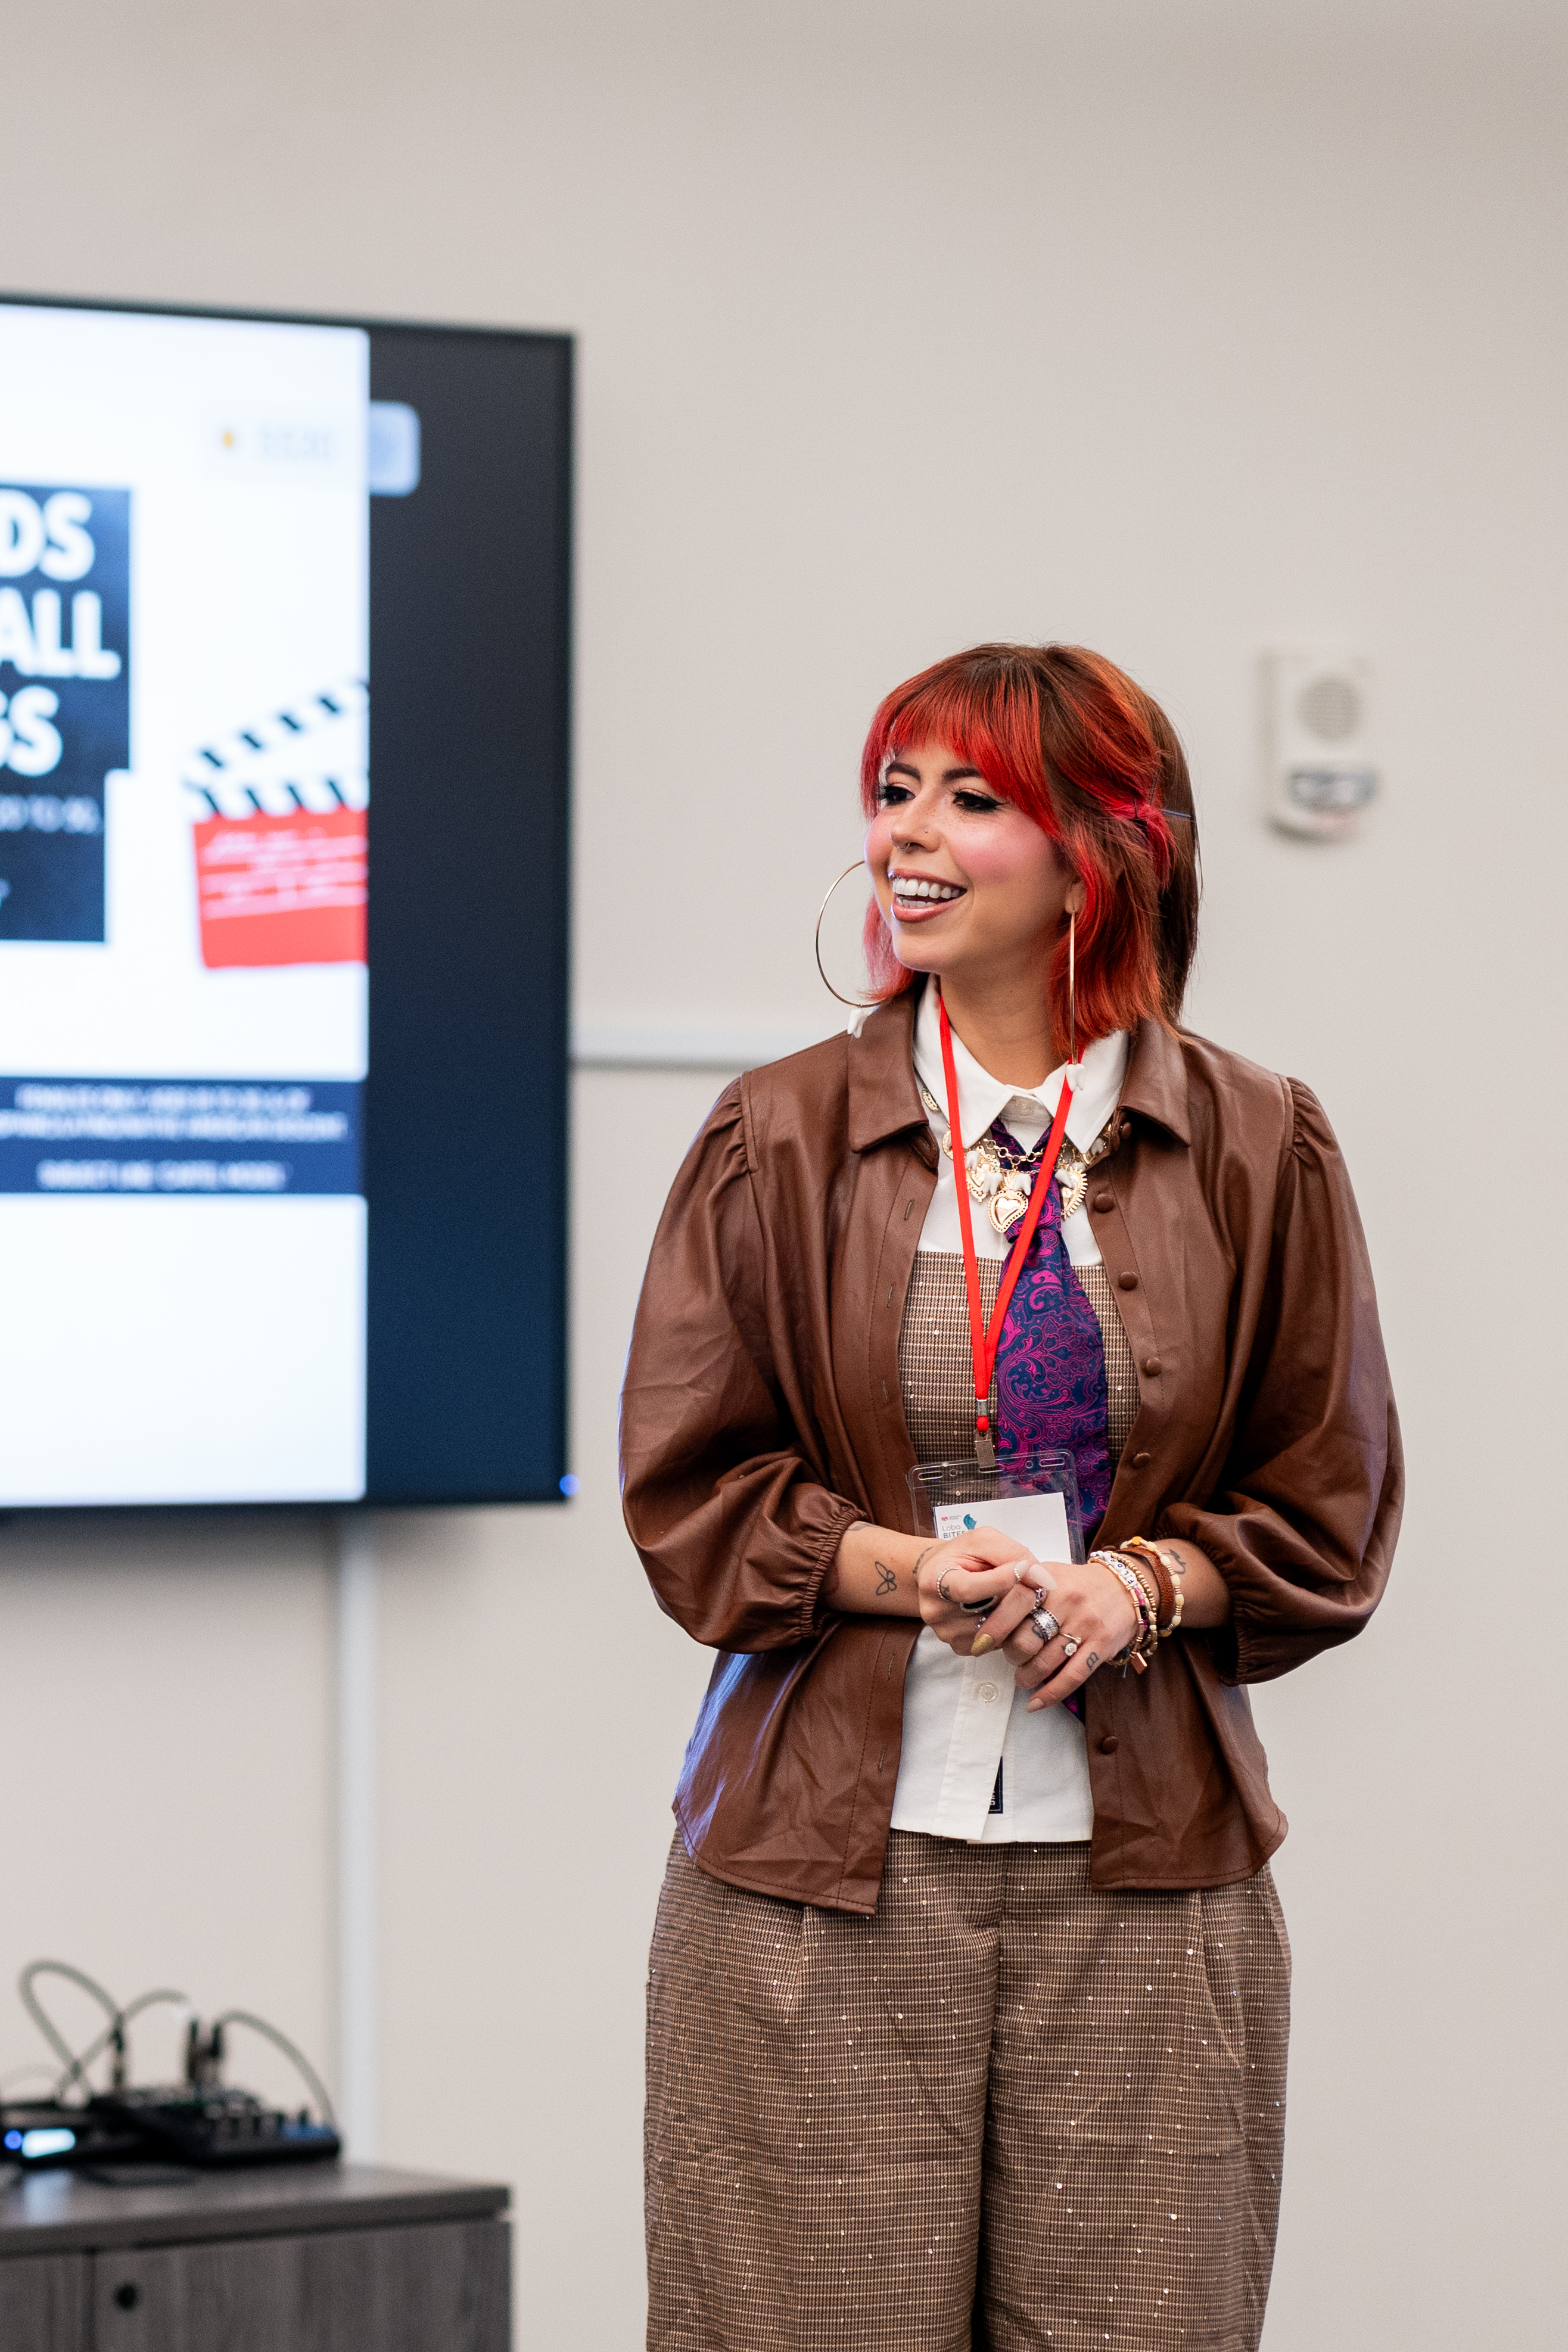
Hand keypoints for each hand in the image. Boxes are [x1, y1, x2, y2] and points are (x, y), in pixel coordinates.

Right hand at [912, 1528, 1054, 1656]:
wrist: (941, 1573)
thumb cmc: (962, 1555)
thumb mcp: (983, 1540)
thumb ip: (1011, 1553)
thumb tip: (1041, 1579)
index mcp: (933, 1581)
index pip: (968, 1590)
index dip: (1000, 1581)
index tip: (1023, 1567)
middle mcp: (935, 1612)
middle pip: (986, 1615)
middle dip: (1018, 1599)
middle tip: (1034, 1584)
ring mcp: (947, 1633)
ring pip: (997, 1632)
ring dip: (1017, 1614)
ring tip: (1019, 1594)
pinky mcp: (961, 1646)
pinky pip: (996, 1643)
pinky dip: (1010, 1628)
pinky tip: (1007, 1610)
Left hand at [983, 1555, 1138, 1709]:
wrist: (1125, 1589)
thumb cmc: (1077, 1586)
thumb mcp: (1047, 1575)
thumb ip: (1019, 1591)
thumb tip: (984, 1615)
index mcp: (1048, 1581)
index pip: (1012, 1604)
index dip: (993, 1628)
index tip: (981, 1643)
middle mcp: (1067, 1601)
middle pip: (1025, 1640)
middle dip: (1011, 1656)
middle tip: (1011, 1657)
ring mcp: (1086, 1624)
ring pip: (1045, 1662)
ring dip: (1027, 1677)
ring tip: (1023, 1678)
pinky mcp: (1101, 1646)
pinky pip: (1071, 1677)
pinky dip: (1050, 1694)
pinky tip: (1036, 1703)